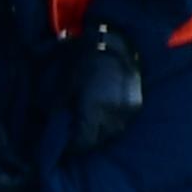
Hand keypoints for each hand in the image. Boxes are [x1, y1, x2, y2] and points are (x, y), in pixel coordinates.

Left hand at [64, 25, 142, 155]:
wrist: (115, 44)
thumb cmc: (85, 63)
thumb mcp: (67, 85)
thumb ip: (61, 109)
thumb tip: (55, 127)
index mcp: (94, 109)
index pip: (84, 142)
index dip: (74, 147)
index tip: (66, 147)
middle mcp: (113, 114)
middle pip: (99, 141)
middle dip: (86, 142)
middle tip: (75, 138)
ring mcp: (127, 111)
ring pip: (112, 134)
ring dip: (100, 134)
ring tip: (89, 128)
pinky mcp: (136, 105)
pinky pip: (122, 122)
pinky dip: (112, 124)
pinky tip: (103, 118)